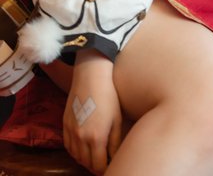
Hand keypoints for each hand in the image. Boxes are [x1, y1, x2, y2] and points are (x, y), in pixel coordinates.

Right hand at [63, 51, 121, 174]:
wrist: (91, 76)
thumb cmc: (109, 95)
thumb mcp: (117, 119)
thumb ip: (115, 142)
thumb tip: (115, 157)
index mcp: (96, 137)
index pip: (98, 166)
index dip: (105, 169)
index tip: (111, 167)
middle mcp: (81, 137)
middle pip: (86, 163)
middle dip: (95, 166)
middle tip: (104, 164)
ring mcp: (71, 131)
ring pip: (76, 156)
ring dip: (85, 160)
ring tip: (95, 157)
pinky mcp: (65, 123)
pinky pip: (68, 146)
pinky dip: (75, 151)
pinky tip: (83, 148)